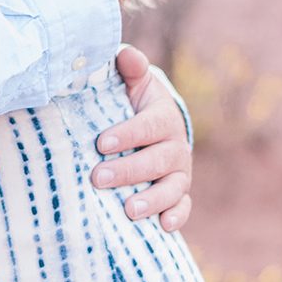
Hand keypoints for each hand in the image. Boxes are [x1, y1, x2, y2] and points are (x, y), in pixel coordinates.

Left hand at [90, 44, 191, 231]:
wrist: (153, 127)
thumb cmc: (133, 104)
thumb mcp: (133, 83)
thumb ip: (129, 68)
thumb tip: (126, 55)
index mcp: (164, 117)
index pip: (148, 126)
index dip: (127, 134)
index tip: (101, 143)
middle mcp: (176, 146)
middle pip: (157, 160)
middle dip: (129, 170)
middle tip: (98, 178)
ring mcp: (179, 172)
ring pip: (172, 187)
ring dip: (152, 199)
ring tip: (129, 210)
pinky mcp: (179, 193)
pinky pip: (183, 207)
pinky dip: (177, 217)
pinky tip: (163, 226)